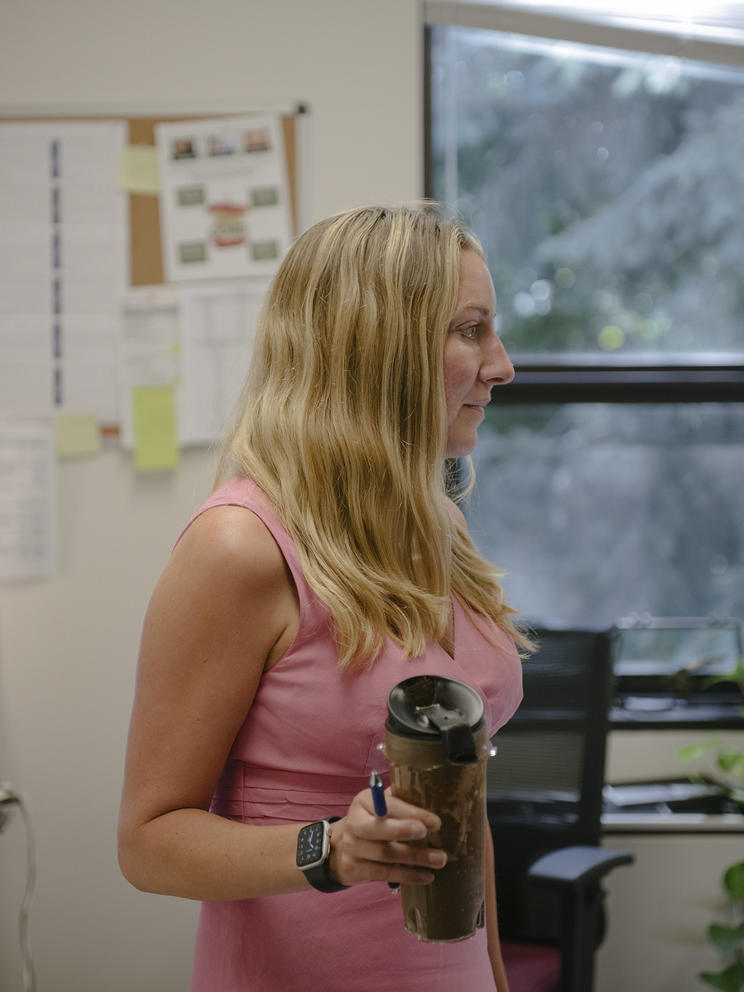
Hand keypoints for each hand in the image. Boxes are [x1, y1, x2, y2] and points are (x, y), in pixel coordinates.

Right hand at [327, 788, 446, 887]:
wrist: (339, 847)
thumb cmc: (372, 822)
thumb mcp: (381, 806)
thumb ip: (401, 801)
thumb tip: (435, 801)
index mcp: (364, 801)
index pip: (387, 805)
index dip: (411, 813)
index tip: (435, 821)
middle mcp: (354, 823)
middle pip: (377, 829)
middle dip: (403, 831)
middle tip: (427, 834)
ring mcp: (352, 848)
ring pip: (384, 854)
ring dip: (414, 857)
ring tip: (439, 859)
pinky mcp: (355, 869)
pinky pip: (384, 874)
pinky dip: (408, 876)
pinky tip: (427, 876)